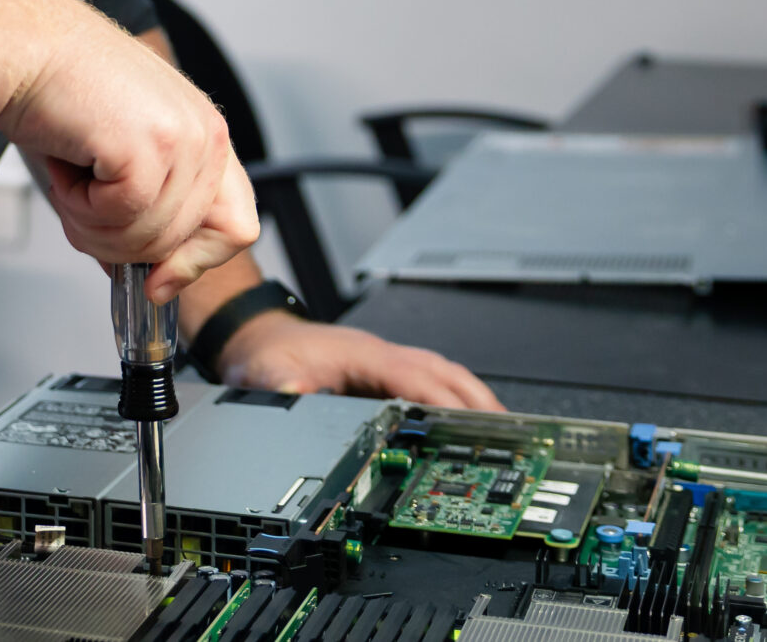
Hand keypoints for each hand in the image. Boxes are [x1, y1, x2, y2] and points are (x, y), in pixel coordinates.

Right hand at [0, 0, 258, 302]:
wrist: (21, 46)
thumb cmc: (59, 90)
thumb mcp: (122, 154)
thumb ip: (149, 211)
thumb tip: (155, 279)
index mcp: (205, 133)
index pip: (237, 225)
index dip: (194, 262)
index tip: (156, 282)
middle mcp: (206, 134)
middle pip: (183, 244)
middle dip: (119, 242)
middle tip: (82, 204)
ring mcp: (184, 140)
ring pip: (148, 242)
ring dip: (91, 224)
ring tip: (72, 174)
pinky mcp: (151, 149)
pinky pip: (119, 222)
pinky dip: (77, 207)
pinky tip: (67, 164)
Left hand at [216, 312, 504, 410]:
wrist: (258, 337)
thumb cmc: (268, 354)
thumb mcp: (264, 374)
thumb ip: (278, 388)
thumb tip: (289, 397)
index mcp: (361, 354)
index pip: (413, 375)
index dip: (442, 398)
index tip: (467, 421)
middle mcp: (380, 354)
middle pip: (442, 371)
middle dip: (476, 399)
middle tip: (507, 428)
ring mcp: (385, 362)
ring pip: (442, 374)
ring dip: (473, 397)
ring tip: (502, 428)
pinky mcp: (383, 374)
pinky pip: (430, 381)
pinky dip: (455, 397)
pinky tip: (466, 418)